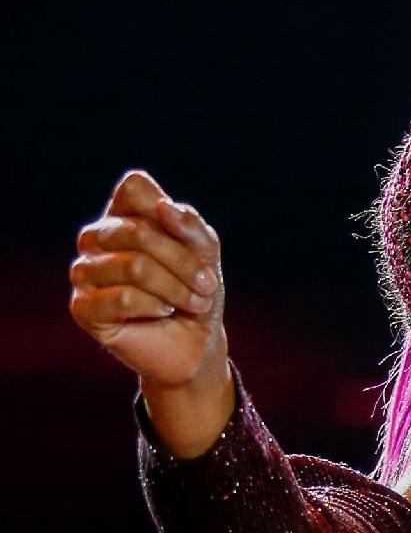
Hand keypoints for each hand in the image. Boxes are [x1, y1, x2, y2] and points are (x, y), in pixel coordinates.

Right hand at [70, 169, 227, 389]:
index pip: (134, 188)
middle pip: (137, 230)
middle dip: (184, 262)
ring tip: (193, 302)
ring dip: (176, 289)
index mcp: (121, 214)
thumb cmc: (197, 291)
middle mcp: (95, 238)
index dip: (171, 215)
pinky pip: (122, 298)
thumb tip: (165, 207)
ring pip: (133, 266)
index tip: (195, 245)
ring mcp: (84, 271)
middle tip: (207, 286)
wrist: (195, 343)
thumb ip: (191, 226)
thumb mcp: (207, 254)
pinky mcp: (82, 307)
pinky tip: (163, 312)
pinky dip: (155, 306)